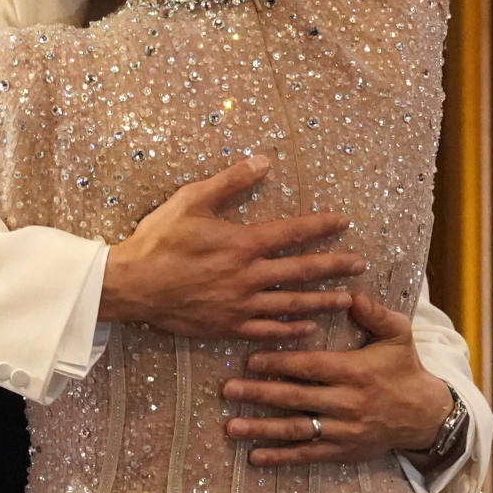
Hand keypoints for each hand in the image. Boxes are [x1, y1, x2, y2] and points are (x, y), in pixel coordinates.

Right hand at [100, 157, 363, 339]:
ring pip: (291, 304)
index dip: (321, 226)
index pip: (293, 233)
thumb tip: (263, 161)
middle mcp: (248, 276)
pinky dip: (290, 331)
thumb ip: (230, 182)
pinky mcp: (227, 326)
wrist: (132, 285)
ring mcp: (240, 304)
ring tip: (346, 300)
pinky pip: (267, 330)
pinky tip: (307, 330)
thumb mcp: (192, 200)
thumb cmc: (159, 240)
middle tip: (360, 265)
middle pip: (302, 271)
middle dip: (335, 267)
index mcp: (243, 243)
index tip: (344, 222)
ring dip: (321, 301)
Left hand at [222, 292, 452, 462]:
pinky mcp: (342, 451)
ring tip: (231, 426)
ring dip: (262, 428)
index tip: (251, 360)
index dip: (280, 364)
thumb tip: (352, 295)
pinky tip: (254, 456)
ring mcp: (343, 431)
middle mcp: (347, 403)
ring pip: (297, 430)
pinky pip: (307, 455)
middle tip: (228, 389)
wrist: (425, 416)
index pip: (311, 367)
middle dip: (259, 393)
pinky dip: (280, 456)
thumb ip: (375, 314)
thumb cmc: (405, 369)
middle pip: (296, 399)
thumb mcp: (399, 335)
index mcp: (355, 372)